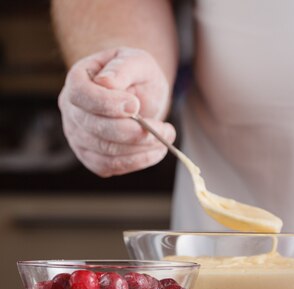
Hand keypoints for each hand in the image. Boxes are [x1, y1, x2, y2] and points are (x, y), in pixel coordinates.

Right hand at [58, 47, 174, 176]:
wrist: (139, 95)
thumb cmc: (136, 75)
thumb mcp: (137, 61)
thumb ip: (124, 67)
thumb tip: (106, 82)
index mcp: (77, 80)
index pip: (82, 95)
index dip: (107, 104)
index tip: (135, 105)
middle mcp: (72, 110)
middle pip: (95, 127)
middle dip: (133, 132)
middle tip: (165, 129)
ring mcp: (78, 136)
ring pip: (105, 150)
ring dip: (140, 148)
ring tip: (166, 138)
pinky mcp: (91, 156)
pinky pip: (109, 166)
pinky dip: (136, 162)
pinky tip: (156, 151)